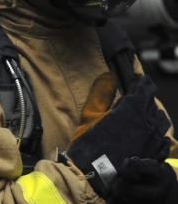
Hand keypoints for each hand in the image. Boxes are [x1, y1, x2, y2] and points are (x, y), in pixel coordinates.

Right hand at [66, 75, 171, 197]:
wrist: (94, 175)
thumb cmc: (89, 143)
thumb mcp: (89, 115)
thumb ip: (100, 94)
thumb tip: (108, 76)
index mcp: (132, 109)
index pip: (145, 88)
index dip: (141, 81)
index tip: (136, 79)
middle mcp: (147, 123)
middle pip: (153, 104)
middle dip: (145, 98)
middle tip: (135, 97)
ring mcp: (153, 140)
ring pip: (161, 121)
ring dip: (153, 115)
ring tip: (142, 115)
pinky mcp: (154, 155)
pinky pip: (163, 140)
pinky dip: (158, 134)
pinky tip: (150, 135)